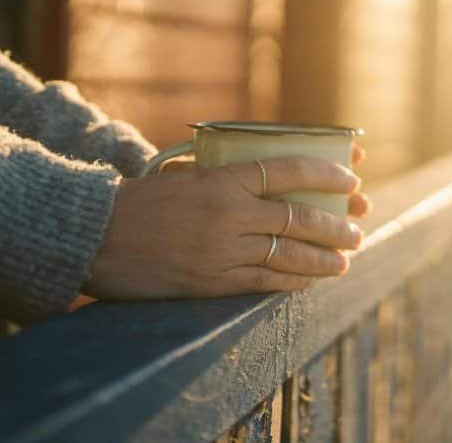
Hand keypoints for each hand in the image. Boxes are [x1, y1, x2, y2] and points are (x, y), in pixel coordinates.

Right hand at [84, 157, 368, 298]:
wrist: (93, 235)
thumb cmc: (140, 200)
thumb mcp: (187, 174)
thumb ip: (229, 175)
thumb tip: (273, 177)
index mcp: (223, 178)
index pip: (288, 170)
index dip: (326, 172)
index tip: (352, 177)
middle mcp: (229, 213)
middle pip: (299, 217)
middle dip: (336, 224)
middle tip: (358, 229)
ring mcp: (223, 250)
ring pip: (289, 254)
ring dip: (323, 258)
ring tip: (345, 260)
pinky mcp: (212, 282)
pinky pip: (264, 282)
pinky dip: (292, 282)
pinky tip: (311, 281)